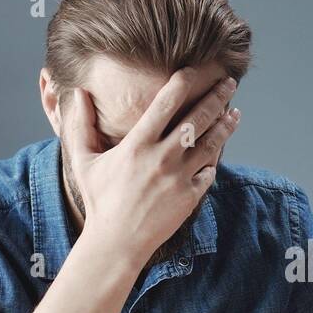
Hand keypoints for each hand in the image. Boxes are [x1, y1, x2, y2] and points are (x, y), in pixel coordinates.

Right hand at [61, 68, 239, 259]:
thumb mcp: (83, 161)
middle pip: (197, 119)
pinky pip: (209, 172)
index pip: (166, 104)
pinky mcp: (190, 197)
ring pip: (210, 144)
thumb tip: (77, 93)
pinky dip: (215, 159)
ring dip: (225, 126)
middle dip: (216, 97)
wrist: (117, 242)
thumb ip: (80, 125)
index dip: (183, 82)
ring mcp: (179, 178)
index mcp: (137, 145)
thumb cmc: (99, 200)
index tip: (193, 70)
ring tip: (234, 113)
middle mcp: (162, 158)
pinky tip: (220, 148)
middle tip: (229, 83)